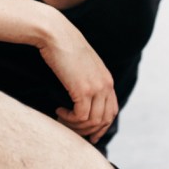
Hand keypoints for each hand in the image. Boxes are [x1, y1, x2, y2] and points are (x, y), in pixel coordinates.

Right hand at [37, 20, 118, 144]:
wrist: (55, 34)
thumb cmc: (63, 46)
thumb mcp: (81, 64)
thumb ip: (86, 78)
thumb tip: (80, 94)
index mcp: (107, 79)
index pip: (112, 111)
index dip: (102, 126)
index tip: (90, 135)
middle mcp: (106, 85)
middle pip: (105, 120)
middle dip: (89, 131)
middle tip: (73, 132)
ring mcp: (96, 88)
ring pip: (92, 121)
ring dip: (76, 126)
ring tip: (62, 118)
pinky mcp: (83, 90)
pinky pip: (81, 117)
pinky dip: (69, 119)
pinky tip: (58, 111)